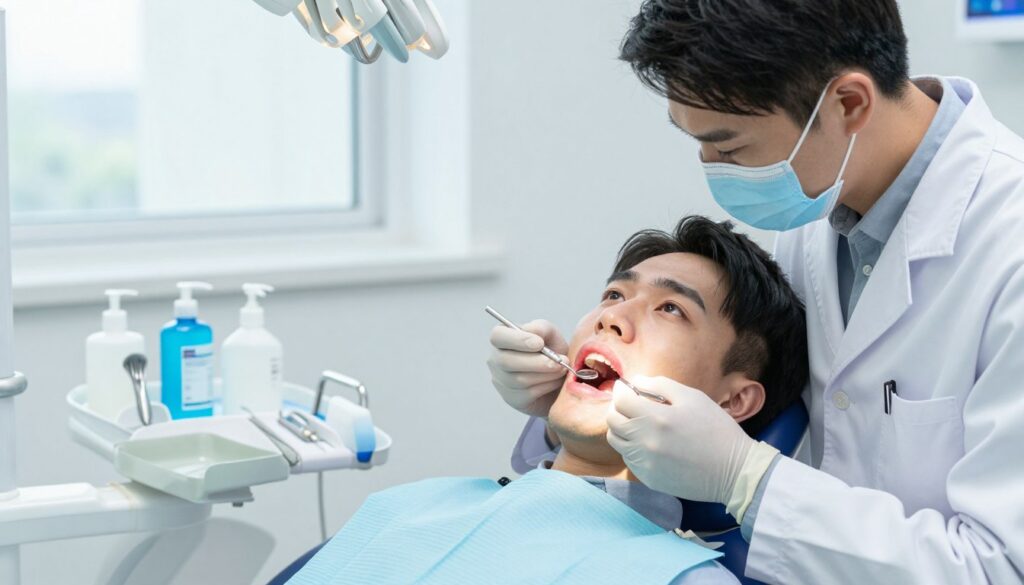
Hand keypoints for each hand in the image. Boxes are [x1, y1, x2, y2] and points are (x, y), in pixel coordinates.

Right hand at [487, 319, 567, 417]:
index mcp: (502, 339)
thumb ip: (542, 328)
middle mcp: (496, 360)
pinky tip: (555, 381)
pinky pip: (528, 394)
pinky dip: (547, 386)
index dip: (517, 340)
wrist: (559, 378)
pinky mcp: (512, 398)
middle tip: (559, 362)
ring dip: (546, 374)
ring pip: (519, 379)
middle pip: (506, 361)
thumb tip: (535, 334)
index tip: (539, 343)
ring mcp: (501, 381)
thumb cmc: (551, 351)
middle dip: (536, 362)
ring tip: (561, 369)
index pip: (497, 336)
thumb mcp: (550, 335)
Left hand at [606, 376, 776, 519]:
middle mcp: (645, 442)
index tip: (626, 388)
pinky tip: (651, 444)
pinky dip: (633, 448)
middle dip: (618, 408)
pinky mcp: (648, 479)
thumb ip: (660, 385)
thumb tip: (635, 381)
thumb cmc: (716, 429)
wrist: (735, 471)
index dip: (621, 391)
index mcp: (656, 418)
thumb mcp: (693, 398)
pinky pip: (629, 459)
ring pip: (617, 441)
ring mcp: (645, 463)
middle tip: (631, 405)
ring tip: (640, 424)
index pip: (620, 400)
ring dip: (623, 429)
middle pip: (612, 421)